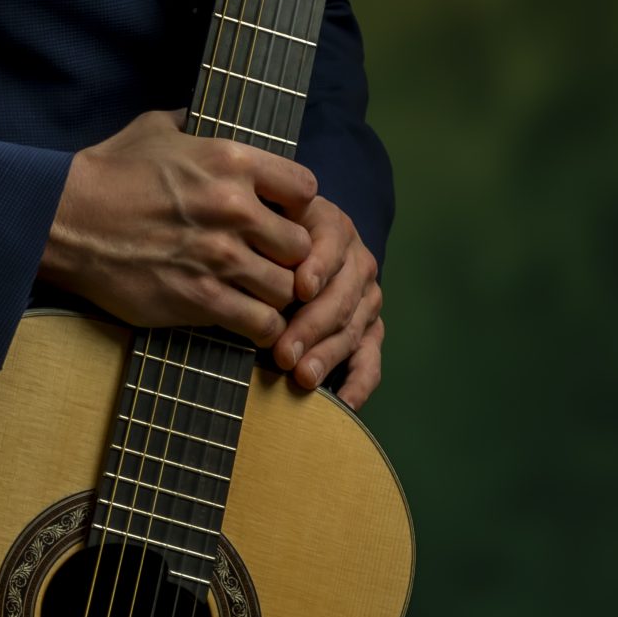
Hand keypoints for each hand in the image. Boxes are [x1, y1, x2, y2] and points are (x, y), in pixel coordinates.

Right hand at [39, 108, 317, 345]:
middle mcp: (234, 208)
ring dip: (275, 295)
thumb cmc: (106, 173)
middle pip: (302, 245)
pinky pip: (260, 323)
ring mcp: (219, 257)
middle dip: (290, 257)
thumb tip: (205, 117)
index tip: (281, 217)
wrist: (64, 220)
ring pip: (286, 289)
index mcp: (230, 160)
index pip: (305, 187)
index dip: (298, 206)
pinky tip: (246, 320)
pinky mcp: (200, 298)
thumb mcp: (155, 128)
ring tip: (258, 294)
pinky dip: (260, 327)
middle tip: (271, 263)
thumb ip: (193, 124)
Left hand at [269, 197, 382, 409]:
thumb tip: (247, 216)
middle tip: (283, 353)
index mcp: (333, 228)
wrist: (287, 247)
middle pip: (340, 297)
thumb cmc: (263, 236)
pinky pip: (370, 358)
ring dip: (327, 356)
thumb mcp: (262, 217)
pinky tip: (346, 402)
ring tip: (302, 376)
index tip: (299, 288)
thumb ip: (261, 214)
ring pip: (351, 330)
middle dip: (311, 327)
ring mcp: (365, 300)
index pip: (331, 246)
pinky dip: (359, 383)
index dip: (318, 267)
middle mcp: (356, 263)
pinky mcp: (369, 331)